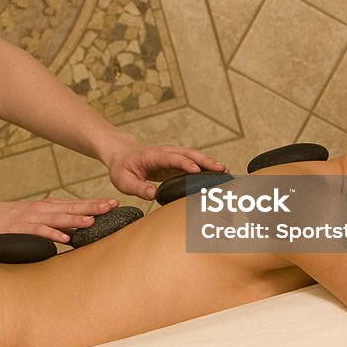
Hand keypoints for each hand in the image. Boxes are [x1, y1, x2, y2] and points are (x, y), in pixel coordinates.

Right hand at [0, 197, 118, 243]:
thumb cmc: (11, 219)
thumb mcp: (37, 217)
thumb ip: (55, 224)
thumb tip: (77, 232)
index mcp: (48, 207)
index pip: (76, 204)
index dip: (95, 203)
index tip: (113, 203)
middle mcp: (43, 209)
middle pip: (72, 207)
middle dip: (93, 206)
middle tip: (112, 205)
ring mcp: (32, 218)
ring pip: (58, 218)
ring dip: (76, 218)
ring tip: (93, 220)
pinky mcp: (21, 228)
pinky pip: (39, 232)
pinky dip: (52, 234)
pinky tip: (65, 239)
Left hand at [105, 143, 226, 199]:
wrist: (122, 154)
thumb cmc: (122, 168)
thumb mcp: (124, 181)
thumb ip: (139, 188)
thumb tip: (154, 194)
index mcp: (152, 155)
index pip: (171, 157)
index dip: (184, 163)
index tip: (197, 170)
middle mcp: (165, 152)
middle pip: (188, 154)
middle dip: (205, 161)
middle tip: (221, 170)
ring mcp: (172, 156)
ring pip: (193, 156)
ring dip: (209, 163)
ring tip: (225, 171)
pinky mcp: (176, 162)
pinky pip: (193, 163)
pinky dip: (205, 167)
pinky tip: (217, 174)